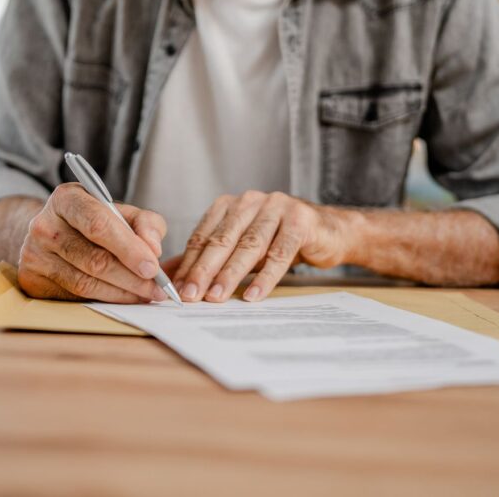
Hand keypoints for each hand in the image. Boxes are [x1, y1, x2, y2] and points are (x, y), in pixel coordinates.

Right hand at [17, 183, 168, 302]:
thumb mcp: (122, 212)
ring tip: (145, 294)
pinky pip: (74, 296)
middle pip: (94, 259)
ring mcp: (33, 254)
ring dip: (121, 293)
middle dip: (132, 277)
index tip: (153, 267)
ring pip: (85, 283)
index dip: (129, 248)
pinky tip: (122, 297)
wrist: (52, 233)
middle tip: (156, 288)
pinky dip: (104, 300)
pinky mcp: (31, 279)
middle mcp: (43, 224)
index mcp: (66, 198)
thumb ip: (146, 224)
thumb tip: (153, 249)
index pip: (99, 224)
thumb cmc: (95, 221)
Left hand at [169, 191, 354, 302]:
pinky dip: (265, 277)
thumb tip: (169, 274)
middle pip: (222, 240)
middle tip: (190, 296)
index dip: (189, 264)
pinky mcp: (300, 221)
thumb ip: (208, 257)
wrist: (330, 231)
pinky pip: (279, 253)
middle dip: (203, 270)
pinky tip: (253, 295)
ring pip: (248, 246)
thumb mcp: (242, 246)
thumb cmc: (281, 239)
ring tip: (216, 297)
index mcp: (231, 205)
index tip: (176, 289)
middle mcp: (251, 201)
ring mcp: (277, 207)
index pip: (203, 236)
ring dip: (230, 274)